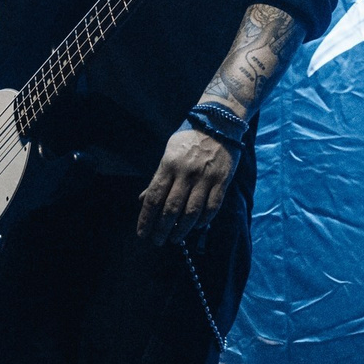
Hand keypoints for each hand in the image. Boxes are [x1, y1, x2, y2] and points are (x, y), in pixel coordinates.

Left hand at [137, 124, 236, 244]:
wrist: (219, 123)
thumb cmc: (190, 138)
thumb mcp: (169, 152)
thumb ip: (158, 177)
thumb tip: (143, 199)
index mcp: (169, 164)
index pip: (154, 197)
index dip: (146, 218)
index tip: (142, 233)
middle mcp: (186, 173)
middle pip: (171, 208)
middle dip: (162, 229)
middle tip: (157, 241)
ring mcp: (205, 178)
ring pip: (191, 212)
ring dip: (181, 229)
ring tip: (175, 239)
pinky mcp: (222, 181)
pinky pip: (212, 207)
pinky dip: (203, 221)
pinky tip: (196, 227)